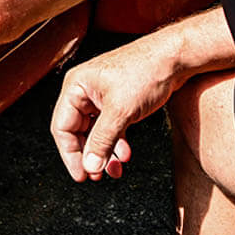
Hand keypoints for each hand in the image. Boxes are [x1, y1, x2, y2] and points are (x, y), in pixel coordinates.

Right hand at [51, 33, 179, 181]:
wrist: (172, 59)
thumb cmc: (144, 72)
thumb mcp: (120, 111)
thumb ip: (102, 141)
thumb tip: (90, 166)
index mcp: (76, 87)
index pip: (62, 127)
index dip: (70, 154)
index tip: (81, 175)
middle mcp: (85, 91)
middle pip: (77, 131)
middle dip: (89, 155)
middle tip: (97, 176)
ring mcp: (101, 97)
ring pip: (95, 132)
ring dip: (104, 152)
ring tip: (115, 169)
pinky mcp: (117, 101)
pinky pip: (109, 128)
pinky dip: (115, 143)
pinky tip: (125, 154)